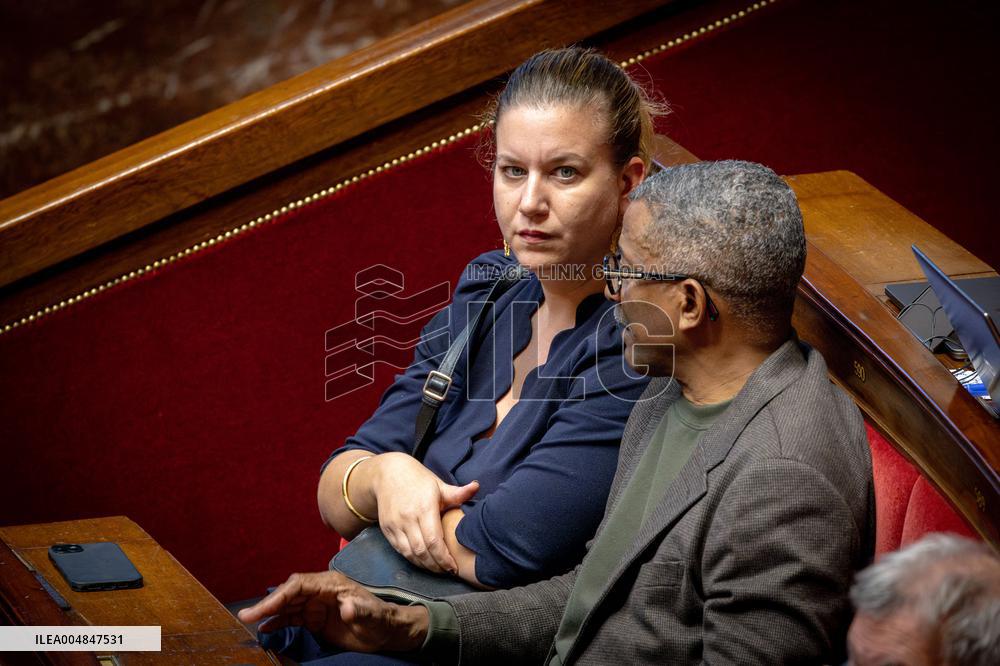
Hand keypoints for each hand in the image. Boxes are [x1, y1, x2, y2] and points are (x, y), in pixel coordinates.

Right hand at [237, 571, 427, 652]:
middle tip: (246, 616)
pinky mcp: (316, 618)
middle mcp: (321, 591)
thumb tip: (348, 607)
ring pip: (288, 605)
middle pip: (289, 593)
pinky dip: (278, 622)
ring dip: (269, 613)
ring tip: (249, 622)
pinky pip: (292, 618)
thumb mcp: (374, 616)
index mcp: (331, 584)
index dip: (281, 594)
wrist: (387, 631)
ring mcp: (317, 604)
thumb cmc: (382, 620)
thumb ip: (361, 611)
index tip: (265, 608)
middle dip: (268, 604)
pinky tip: (266, 629)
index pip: (300, 584)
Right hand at [373, 452, 478, 573]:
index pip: (434, 540)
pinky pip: (400, 550)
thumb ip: (458, 493)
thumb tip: (476, 486)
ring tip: (437, 569)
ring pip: (410, 554)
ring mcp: (395, 524)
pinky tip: (423, 562)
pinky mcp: (386, 528)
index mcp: (424, 507)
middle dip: (436, 566)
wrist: (388, 473)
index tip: (454, 567)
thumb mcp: (438, 485)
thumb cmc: (418, 480)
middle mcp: (408, 517)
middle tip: (448, 571)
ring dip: (424, 565)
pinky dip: (412, 559)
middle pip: (422, 551)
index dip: (444, 558)